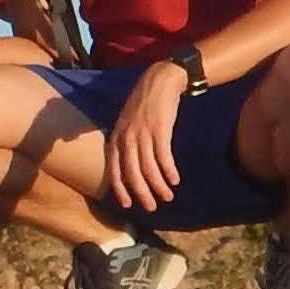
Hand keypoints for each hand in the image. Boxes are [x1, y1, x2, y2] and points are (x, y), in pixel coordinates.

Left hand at [105, 61, 186, 214]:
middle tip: (151, 207)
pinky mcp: (160, 130)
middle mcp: (127, 138)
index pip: (114, 170)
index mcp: (116, 137)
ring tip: (167, 196)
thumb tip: (122, 162)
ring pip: (149, 169)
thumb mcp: (125, 121)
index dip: (120, 189)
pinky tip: (174, 180)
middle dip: (142, 193)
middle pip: (133, 173)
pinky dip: (169, 171)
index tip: (127, 205)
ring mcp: (143, 134)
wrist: (160, 81)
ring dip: (159, 186)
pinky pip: (163, 158)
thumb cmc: (144, 103)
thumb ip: (122, 141)